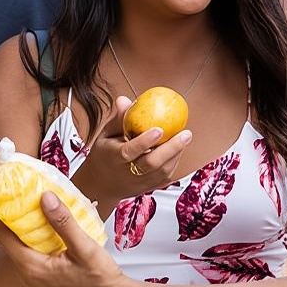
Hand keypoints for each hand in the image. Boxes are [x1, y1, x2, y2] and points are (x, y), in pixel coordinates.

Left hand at [0, 192, 134, 286]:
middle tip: (22, 194)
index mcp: (32, 267)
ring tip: (38, 202)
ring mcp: (38, 276)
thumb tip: (45, 198)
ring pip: (23, 244)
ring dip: (28, 224)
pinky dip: (39, 234)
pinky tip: (53, 222)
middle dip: (14, 215)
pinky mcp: (47, 275)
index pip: (2, 235)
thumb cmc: (101, 281)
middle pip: (10, 238)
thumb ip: (63, 222)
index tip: (2, 194)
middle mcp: (30, 273)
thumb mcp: (83, 247)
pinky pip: (35, 250)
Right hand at [73, 96, 191, 212]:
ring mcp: (139, 182)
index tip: (159, 129)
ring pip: (162, 171)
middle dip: (171, 148)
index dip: (144, 141)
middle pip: (151, 163)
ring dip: (176, 154)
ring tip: (185, 137)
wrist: (101, 186)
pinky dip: (174, 161)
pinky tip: (179, 148)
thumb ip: (117, 119)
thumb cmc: (104, 155)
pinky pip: (165, 176)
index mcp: (113, 158)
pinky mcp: (148, 187)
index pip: (129, 151)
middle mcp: (127, 172)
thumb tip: (125, 100)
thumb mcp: (105, 135)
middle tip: (185, 133)